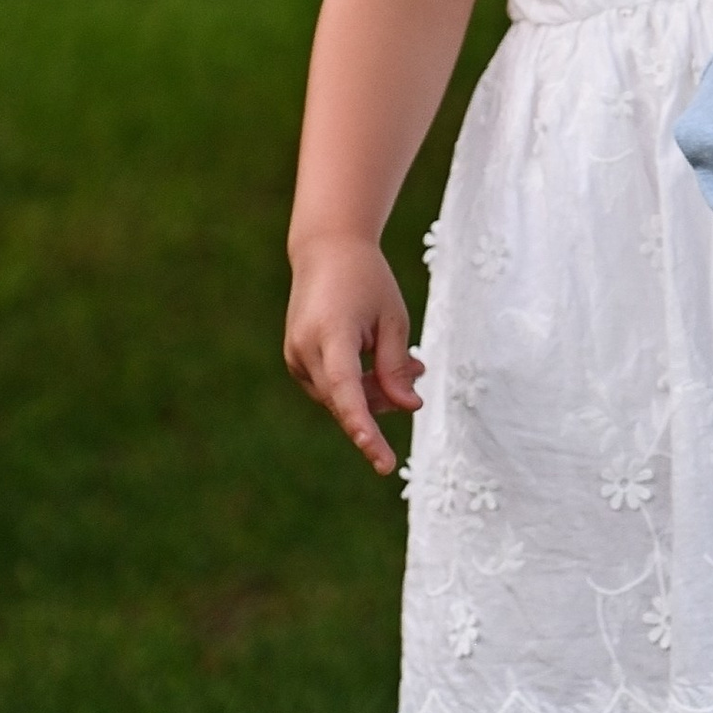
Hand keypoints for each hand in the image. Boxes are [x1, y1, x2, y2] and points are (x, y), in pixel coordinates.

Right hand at [284, 232, 422, 472]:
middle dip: (384, 401)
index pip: (347, 392)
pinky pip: (331, 385)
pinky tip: (380, 363)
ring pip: (340, 397)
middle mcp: (305, 349)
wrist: (325, 250)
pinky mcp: (296, 357)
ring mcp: (295, 355)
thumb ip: (397, 366)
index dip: (365, 429)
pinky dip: (357, 383)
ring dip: (374, 391)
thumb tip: (409, 407)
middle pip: (347, 400)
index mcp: (331, 334)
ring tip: (409, 363)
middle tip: (417, 372)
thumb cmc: (366, 280)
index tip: (383, 462)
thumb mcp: (393, 319)